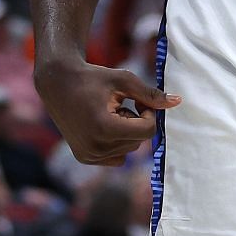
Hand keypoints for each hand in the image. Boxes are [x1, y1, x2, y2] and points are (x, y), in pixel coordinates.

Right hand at [35, 57, 179, 165]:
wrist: (58, 84)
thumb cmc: (93, 78)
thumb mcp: (124, 80)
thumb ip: (150, 94)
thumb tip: (177, 102)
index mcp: (104, 128)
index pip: (146, 131)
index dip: (148, 113)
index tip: (136, 100)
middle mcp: (95, 147)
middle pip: (138, 142)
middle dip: (136, 122)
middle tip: (121, 104)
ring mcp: (88, 155)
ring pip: (129, 151)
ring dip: (127, 133)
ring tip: (110, 113)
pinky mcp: (84, 158)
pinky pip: (116, 157)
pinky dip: (118, 143)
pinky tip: (105, 125)